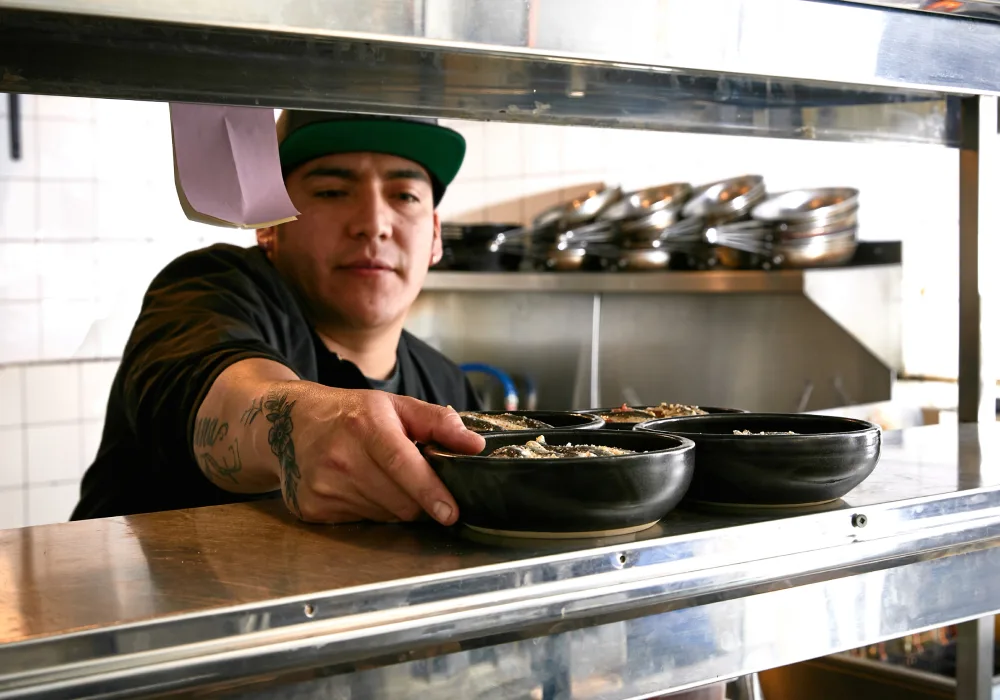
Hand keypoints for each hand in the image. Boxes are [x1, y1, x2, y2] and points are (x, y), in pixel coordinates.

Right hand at [249, 383, 484, 524]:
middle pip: (400, 501)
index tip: (450, 512)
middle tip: (416, 483)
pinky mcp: (312, 508)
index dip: (429, 491)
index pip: (403, 465)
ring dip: (394, 505)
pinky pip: (360, 522)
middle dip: (418, 499)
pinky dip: (369, 510)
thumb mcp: (395, 405)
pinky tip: (358, 487)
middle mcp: (341, 457)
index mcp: (366, 425)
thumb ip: (439, 422)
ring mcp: (323, 486)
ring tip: (381, 478)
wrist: (288, 425)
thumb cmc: (349, 414)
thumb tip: (475, 445)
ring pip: (383, 516)